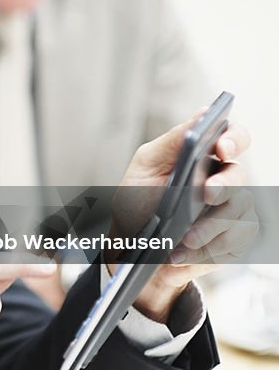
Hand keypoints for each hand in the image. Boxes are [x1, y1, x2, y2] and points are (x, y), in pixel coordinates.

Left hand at [112, 113, 256, 321]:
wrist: (130, 249)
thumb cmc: (138, 203)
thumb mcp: (145, 167)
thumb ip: (173, 141)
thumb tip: (201, 115)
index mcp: (203, 157)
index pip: (232, 138)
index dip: (233, 139)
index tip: (221, 148)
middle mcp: (222, 181)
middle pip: (239, 175)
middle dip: (225, 184)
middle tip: (207, 194)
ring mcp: (230, 212)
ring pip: (240, 212)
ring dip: (210, 226)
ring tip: (185, 238)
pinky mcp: (231, 241)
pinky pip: (234, 243)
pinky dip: (207, 250)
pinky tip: (181, 254)